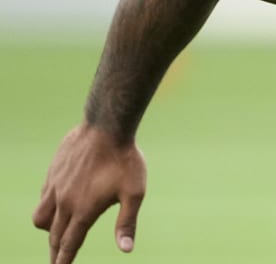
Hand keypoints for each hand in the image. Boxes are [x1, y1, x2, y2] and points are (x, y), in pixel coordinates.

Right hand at [32, 123, 146, 263]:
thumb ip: (126, 222)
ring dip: (47, 230)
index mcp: (83, 210)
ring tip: (56, 232)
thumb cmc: (126, 160)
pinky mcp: (52, 173)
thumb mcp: (134, 193)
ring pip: (40, 218)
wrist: (107, 127)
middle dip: (55, 251)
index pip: (69, 244)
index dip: (63, 261)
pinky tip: (57, 204)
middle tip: (56, 261)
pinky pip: (43, 197)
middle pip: (53, 235)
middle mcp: (64, 201)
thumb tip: (125, 249)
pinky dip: (47, 207)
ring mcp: (55, 186)